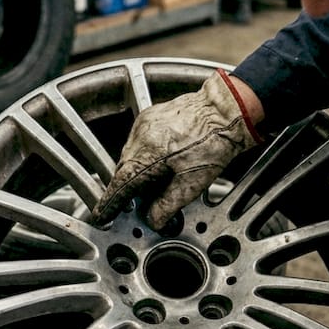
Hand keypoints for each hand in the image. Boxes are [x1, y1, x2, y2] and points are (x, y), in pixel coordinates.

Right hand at [89, 71, 262, 228]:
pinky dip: (144, 154)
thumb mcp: (192, 184)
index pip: (120, 186)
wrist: (227, 109)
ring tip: (155, 181)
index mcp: (146, 157)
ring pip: (131, 154)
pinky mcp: (153, 115)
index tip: (101, 215)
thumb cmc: (214, 142)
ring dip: (137, 170)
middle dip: (126, 188)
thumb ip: (167, 205)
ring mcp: (145, 124)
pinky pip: (139, 140)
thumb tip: (152, 219)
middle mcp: (140, 138)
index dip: (109, 204)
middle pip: (123, 170)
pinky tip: (162, 160)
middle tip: (134, 203)